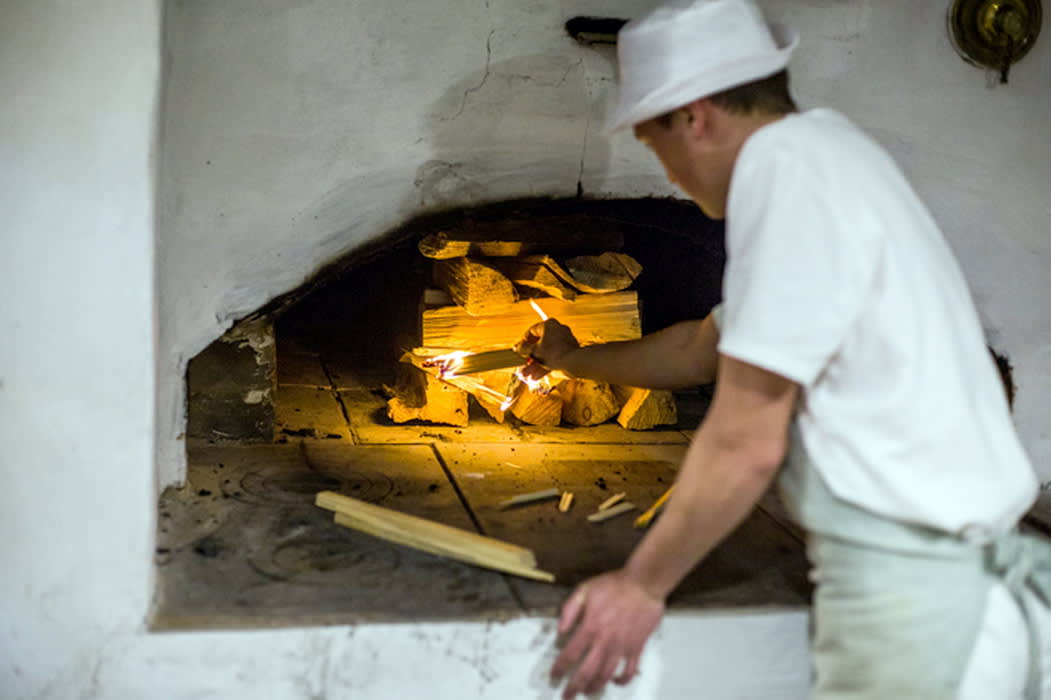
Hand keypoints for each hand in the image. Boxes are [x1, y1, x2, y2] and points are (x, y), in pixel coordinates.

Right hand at [514, 318, 579, 378]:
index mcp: (548, 325)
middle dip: (529, 358)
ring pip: (546, 353)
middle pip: (539, 344)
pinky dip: (545, 366)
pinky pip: (553, 358)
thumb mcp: (534, 351)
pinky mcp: (568, 352)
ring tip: (527, 375)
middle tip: (523, 365)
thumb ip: (524, 349)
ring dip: (535, 364)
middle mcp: (557, 330)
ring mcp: (563, 341)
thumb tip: (518, 348)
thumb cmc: (553, 353)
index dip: (523, 342)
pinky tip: (536, 377)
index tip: (520, 350)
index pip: (531, 331)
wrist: (573, 362)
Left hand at [550, 570, 664, 698]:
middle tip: (566, 696)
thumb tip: (559, 630)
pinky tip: (614, 682)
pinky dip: (621, 681)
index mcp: (590, 627)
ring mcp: (621, 647)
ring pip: (605, 676)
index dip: (559, 668)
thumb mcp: (585, 589)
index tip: (554, 675)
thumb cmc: (614, 585)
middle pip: (586, 673)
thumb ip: (569, 610)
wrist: (644, 584)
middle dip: (573, 687)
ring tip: (586, 692)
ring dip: (594, 687)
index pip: (570, 655)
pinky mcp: (636, 648)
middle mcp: (604, 642)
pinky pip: (629, 671)